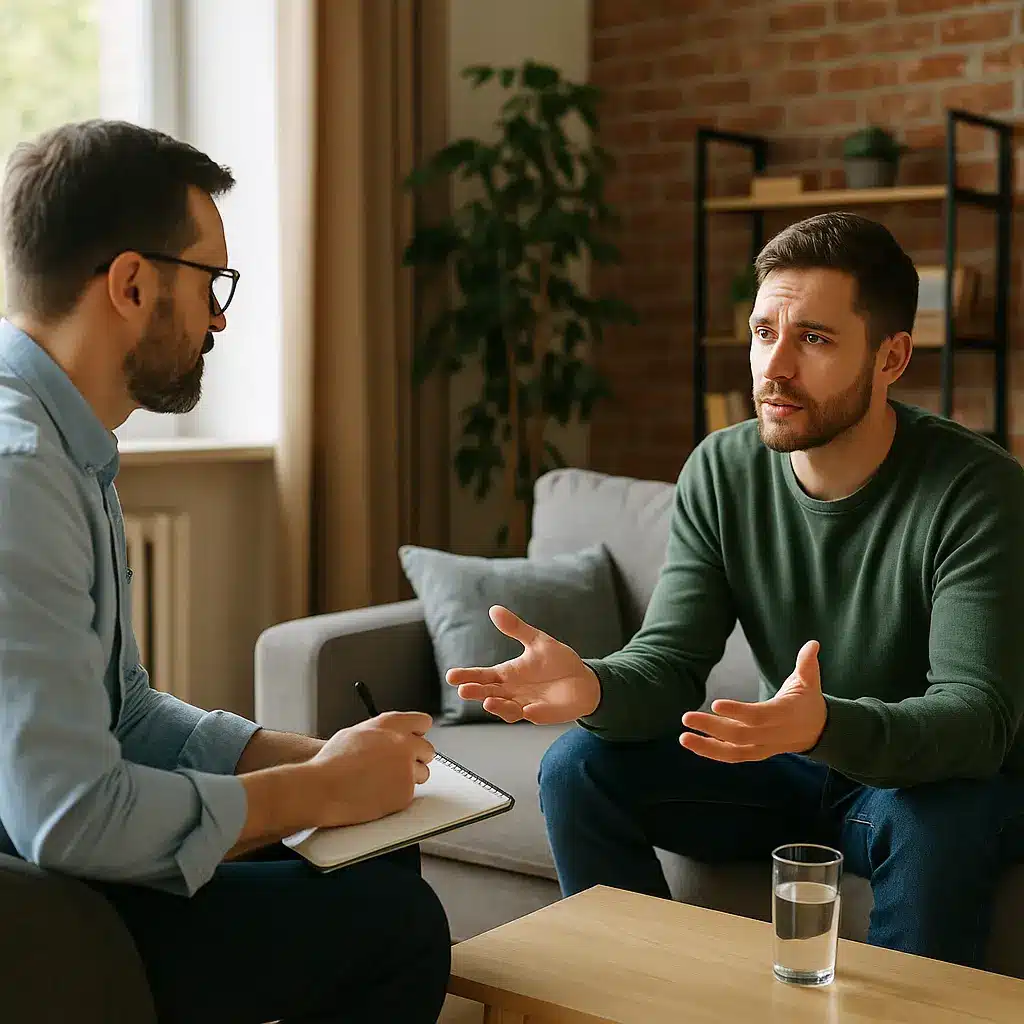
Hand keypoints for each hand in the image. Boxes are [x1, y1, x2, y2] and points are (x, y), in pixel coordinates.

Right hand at [309, 711, 434, 826]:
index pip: (423, 722)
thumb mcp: (356, 732)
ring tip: (383, 781)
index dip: (418, 732)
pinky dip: (397, 795)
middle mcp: (404, 743)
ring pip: (423, 773)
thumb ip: (381, 732)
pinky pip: (409, 793)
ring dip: (409, 777)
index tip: (415, 739)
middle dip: (417, 757)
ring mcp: (407, 768)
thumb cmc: (332, 762)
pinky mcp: (405, 792)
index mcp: (392, 724)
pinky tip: (377, 794)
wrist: (323, 787)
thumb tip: (391, 735)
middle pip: (428, 749)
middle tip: (401, 764)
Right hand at [445, 605, 601, 724]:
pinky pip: (534, 715)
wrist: (583, 680)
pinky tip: (527, 709)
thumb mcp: (537, 641)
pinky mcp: (542, 714)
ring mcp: (525, 704)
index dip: (467, 676)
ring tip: (489, 701)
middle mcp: (512, 691)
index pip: (482, 676)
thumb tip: (494, 609)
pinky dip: (529, 713)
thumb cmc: (557, 661)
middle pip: (488, 693)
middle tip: (463, 690)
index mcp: (507, 674)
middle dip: (476, 693)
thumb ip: (516, 628)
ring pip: (506, 709)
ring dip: (497, 707)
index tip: (451, 676)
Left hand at [680, 640, 825, 762]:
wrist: (818, 731)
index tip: (715, 704)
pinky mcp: (755, 753)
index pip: (758, 716)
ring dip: (706, 746)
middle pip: (739, 735)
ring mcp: (763, 747)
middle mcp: (772, 735)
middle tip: (686, 717)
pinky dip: (711, 752)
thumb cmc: (808, 701)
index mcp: (784, 715)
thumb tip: (812, 643)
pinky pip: (732, 756)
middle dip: (712, 728)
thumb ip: (806, 664)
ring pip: (733, 752)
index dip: (737, 712)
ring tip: (683, 736)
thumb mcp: (809, 681)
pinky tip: (691, 742)